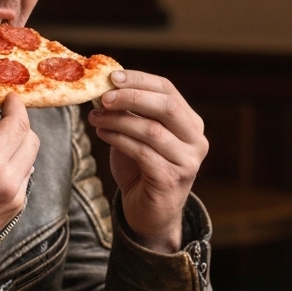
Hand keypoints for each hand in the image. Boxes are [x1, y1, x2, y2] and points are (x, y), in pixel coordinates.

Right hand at [0, 85, 39, 272]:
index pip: (18, 124)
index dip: (16, 106)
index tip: (9, 97)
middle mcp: (8, 183)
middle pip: (31, 141)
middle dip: (18, 125)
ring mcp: (13, 201)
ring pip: (29, 160)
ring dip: (16, 147)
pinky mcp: (12, 213)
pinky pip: (23, 180)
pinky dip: (13, 167)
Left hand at [88, 70, 207, 252]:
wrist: (149, 213)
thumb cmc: (142, 170)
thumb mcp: (138, 135)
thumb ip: (131, 112)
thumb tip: (106, 86)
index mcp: (190, 123)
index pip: (168, 90)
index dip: (139, 80)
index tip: (111, 77)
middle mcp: (196, 140)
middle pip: (166, 107)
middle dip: (131, 97)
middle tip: (103, 97)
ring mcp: (187, 161)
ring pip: (151, 130)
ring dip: (118, 121)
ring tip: (95, 118)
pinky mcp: (171, 180)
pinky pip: (141, 152)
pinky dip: (118, 139)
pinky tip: (102, 135)